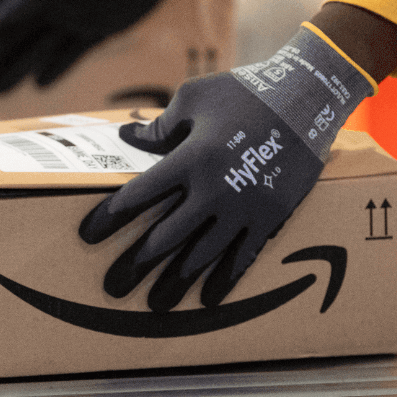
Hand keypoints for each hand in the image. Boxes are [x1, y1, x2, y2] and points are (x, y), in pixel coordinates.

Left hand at [79, 73, 326, 311]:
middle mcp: (212, 190)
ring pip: (201, 256)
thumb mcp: (195, 97)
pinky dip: (223, 281)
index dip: (109, 217)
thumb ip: (161, 125)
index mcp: (189, 158)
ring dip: (175, 283)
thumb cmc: (246, 91)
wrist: (308, 98)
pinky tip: (206, 299)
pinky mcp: (271, 217)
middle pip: (165, 237)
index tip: (88, 235)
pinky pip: (243, 257)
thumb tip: (128, 136)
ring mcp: (243, 208)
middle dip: (136, 264)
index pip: (138, 195)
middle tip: (114, 286)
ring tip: (155, 305)